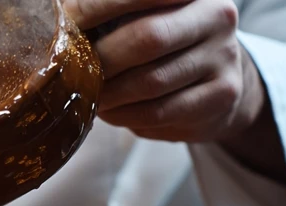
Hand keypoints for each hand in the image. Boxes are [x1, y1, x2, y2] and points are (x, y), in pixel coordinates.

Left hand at [63, 0, 265, 144]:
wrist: (219, 79)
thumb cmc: (166, 43)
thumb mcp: (147, 15)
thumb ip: (114, 12)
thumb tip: (61, 19)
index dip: (97, 8)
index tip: (66, 23)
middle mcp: (216, 14)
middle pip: (148, 37)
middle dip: (103, 58)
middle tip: (74, 72)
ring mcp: (224, 55)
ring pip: (152, 82)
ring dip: (111, 94)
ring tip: (90, 96)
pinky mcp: (222, 95)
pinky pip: (161, 111)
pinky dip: (127, 115)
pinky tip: (113, 112)